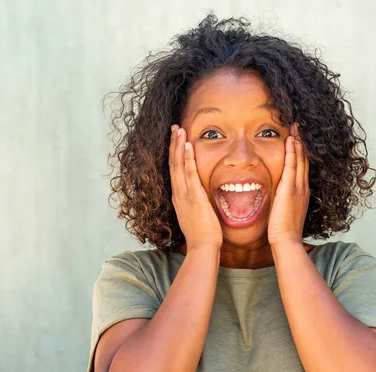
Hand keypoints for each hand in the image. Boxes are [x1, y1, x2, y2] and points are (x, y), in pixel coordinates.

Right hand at [169, 125, 222, 248]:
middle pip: (173, 163)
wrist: (202, 247)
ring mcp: (184, 194)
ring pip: (178, 165)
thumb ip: (196, 204)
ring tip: (179, 129)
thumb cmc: (202, 234)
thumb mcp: (196, 215)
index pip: (174, 170)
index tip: (176, 140)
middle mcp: (178, 193)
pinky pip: (189, 173)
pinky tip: (187, 145)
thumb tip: (201, 198)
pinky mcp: (194, 196)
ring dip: (178, 145)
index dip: (174, 154)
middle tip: (174, 127)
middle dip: (173, 144)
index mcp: (179, 197)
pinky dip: (187, 158)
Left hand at [267, 123, 309, 245]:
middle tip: (300, 128)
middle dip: (302, 143)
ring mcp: (298, 187)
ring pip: (300, 159)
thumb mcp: (285, 213)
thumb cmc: (284, 231)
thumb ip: (283, 203)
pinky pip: (292, 165)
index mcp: (301, 193)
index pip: (302, 168)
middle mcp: (303, 187)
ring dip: (298, 142)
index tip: (298, 140)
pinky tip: (291, 139)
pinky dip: (292, 151)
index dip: (301, 153)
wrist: (286, 241)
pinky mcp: (290, 188)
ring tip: (296, 127)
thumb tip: (277, 199)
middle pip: (304, 160)